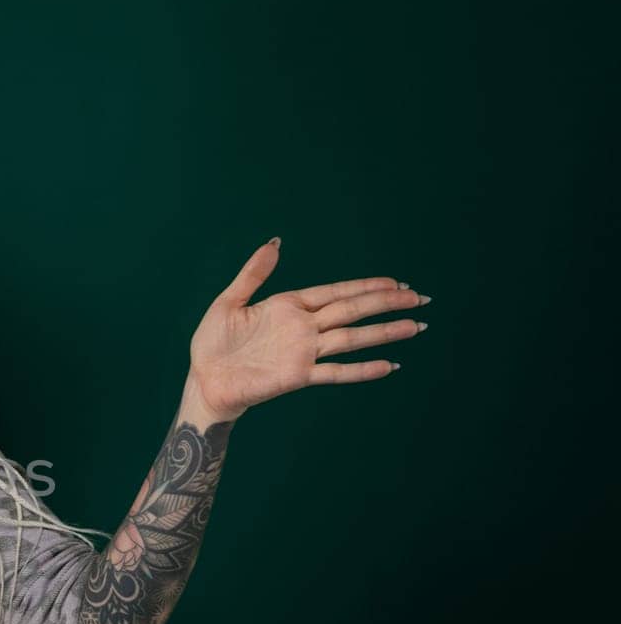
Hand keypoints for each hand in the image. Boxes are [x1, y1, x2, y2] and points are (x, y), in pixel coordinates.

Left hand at [187, 239, 426, 419]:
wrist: (204, 380)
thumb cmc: (212, 344)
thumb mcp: (228, 301)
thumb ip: (253, 274)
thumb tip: (274, 243)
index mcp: (288, 306)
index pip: (335, 292)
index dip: (365, 286)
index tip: (395, 282)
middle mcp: (302, 328)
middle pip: (351, 311)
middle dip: (385, 304)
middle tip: (419, 297)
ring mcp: (303, 352)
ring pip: (351, 339)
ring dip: (383, 332)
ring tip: (414, 326)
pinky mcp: (298, 376)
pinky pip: (335, 372)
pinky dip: (361, 369)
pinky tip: (388, 365)